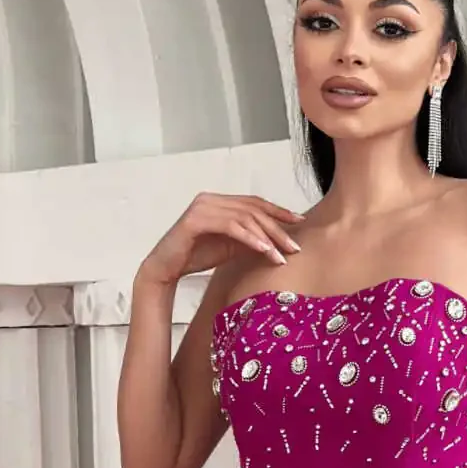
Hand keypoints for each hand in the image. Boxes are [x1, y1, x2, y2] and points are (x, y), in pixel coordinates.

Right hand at [137, 192, 305, 286]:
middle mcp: (211, 199)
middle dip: (277, 227)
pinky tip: (264, 250)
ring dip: (267, 237)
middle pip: (253, 209)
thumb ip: (250, 239)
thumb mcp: (230, 246)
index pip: (255, 203)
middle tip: (295, 247)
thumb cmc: (196, 256)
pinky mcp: (196, 219)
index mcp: (220, 202)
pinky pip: (230, 226)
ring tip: (282, 254)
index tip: (300, 222)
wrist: (166, 268)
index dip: (278, 211)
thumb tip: (279, 241)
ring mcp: (203, 207)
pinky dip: (250, 238)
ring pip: (244, 217)